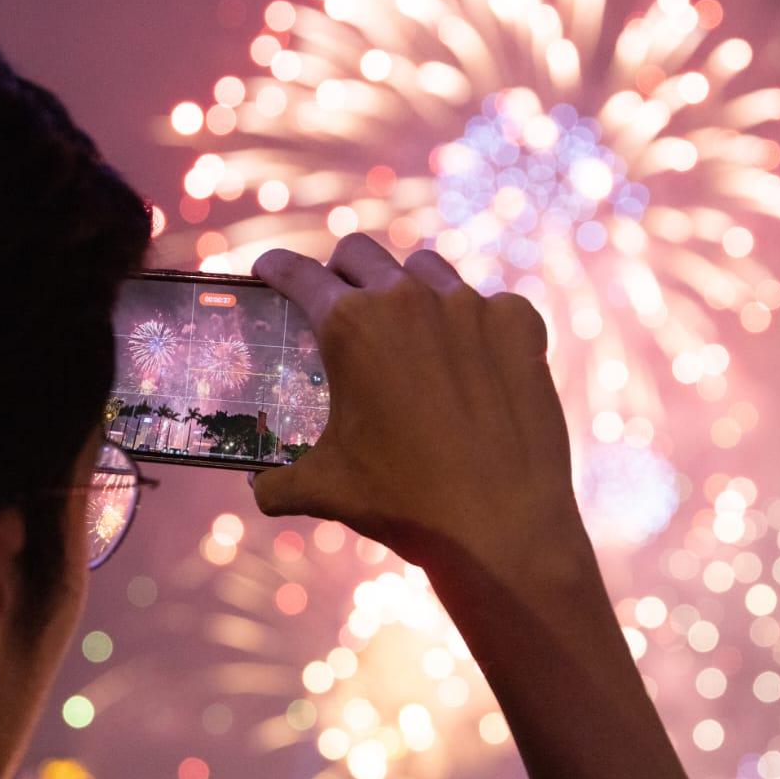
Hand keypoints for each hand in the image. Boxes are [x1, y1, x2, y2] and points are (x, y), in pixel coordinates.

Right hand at [249, 234, 586, 589]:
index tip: (269, 269)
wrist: (501, 526)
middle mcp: (407, 299)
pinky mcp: (519, 325)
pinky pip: (491, 304)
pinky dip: (477, 324)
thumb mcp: (324, 490)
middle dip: (340, 270)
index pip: (296, 273)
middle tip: (338, 301)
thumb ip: (278, 480)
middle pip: (359, 252)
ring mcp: (469, 306)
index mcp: (350, 324)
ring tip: (407, 326)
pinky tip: (474, 359)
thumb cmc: (404, 503)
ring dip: (407, 287)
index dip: (275, 267)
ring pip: (426, 268)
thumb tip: (260, 486)